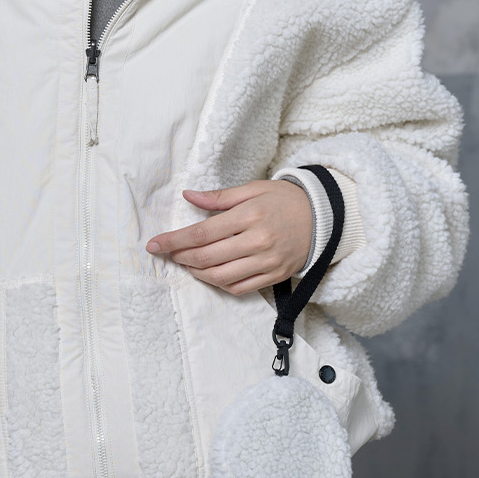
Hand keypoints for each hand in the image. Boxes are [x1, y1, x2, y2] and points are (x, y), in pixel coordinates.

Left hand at [148, 175, 315, 297]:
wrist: (323, 218)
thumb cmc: (285, 200)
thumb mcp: (253, 189)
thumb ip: (219, 197)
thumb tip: (188, 196)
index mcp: (250, 216)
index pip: (202, 233)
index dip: (174, 241)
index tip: (154, 244)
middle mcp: (257, 241)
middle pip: (206, 257)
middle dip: (180, 257)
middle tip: (168, 253)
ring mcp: (266, 262)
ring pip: (219, 277)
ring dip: (196, 272)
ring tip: (187, 262)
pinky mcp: (273, 277)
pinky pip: (238, 288)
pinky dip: (218, 284)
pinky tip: (209, 273)